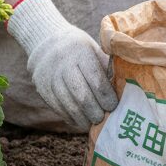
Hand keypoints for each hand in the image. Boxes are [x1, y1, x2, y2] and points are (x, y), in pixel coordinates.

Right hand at [6, 0, 117, 129]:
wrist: (46, 42)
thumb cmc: (78, 48)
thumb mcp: (93, 49)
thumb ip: (106, 67)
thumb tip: (122, 90)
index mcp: (81, 52)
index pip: (96, 79)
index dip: (106, 96)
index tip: (113, 106)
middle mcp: (64, 65)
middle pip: (82, 95)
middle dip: (95, 111)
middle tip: (104, 118)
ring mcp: (51, 78)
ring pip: (69, 105)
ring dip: (83, 118)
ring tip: (93, 123)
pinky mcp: (43, 89)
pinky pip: (58, 108)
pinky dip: (71, 117)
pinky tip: (80, 121)